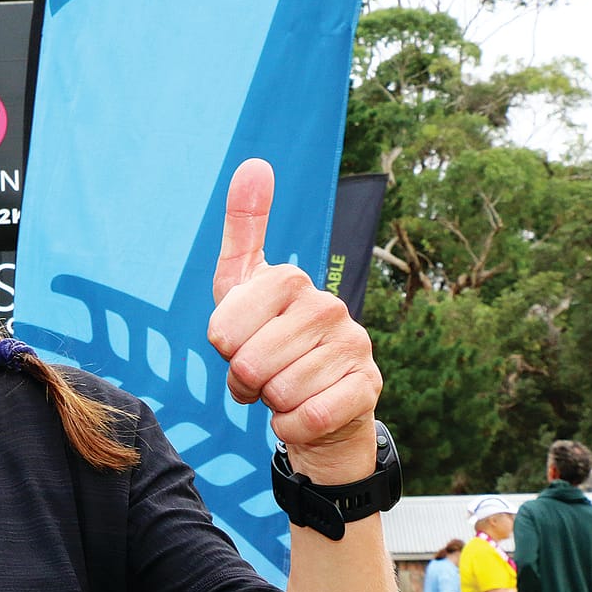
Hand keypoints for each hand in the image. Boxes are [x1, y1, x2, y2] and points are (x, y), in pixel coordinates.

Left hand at [207, 159, 382, 483]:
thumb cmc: (269, 340)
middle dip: (244, 382)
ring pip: (279, 393)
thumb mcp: (242, 286)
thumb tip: (254, 163)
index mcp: (291, 281)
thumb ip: (243, 228)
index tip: (237, 344)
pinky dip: (292, 427)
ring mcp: (354, 346)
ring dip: (270, 405)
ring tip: (283, 390)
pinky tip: (301, 415)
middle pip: (249, 365)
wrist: (316, 403)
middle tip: (260, 376)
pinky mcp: (368, 388)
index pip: (224, 329)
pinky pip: (309, 419)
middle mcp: (329, 307)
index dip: (223, 349)